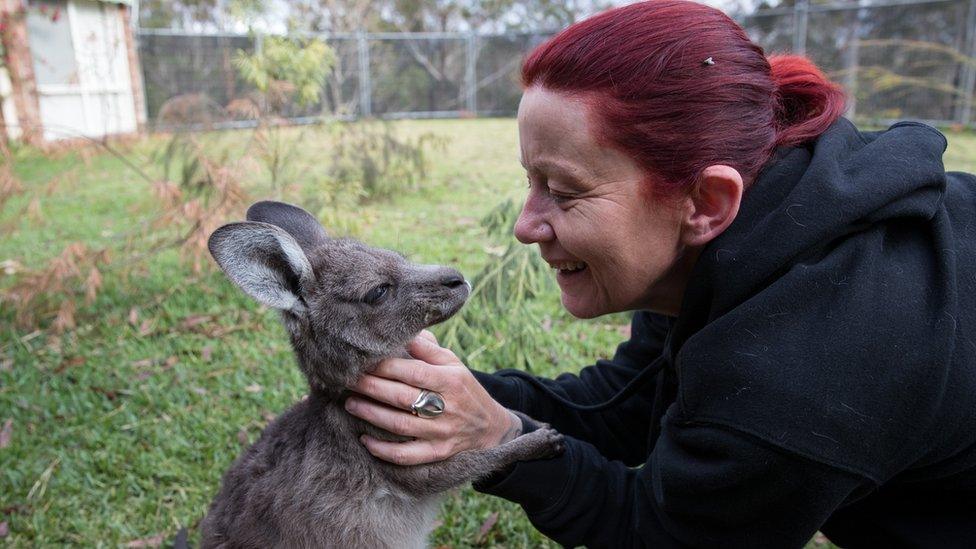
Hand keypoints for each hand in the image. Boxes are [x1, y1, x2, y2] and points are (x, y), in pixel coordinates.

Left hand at [345, 331, 521, 465]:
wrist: (491, 427)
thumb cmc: (463, 389)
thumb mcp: (453, 364)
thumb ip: (428, 349)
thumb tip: (403, 332)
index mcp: (450, 380)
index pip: (412, 371)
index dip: (384, 366)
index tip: (362, 361)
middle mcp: (446, 407)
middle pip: (400, 397)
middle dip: (370, 387)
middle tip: (347, 380)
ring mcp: (441, 433)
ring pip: (399, 425)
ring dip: (370, 414)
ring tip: (351, 404)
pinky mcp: (438, 453)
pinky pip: (406, 455)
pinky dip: (383, 450)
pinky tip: (365, 440)